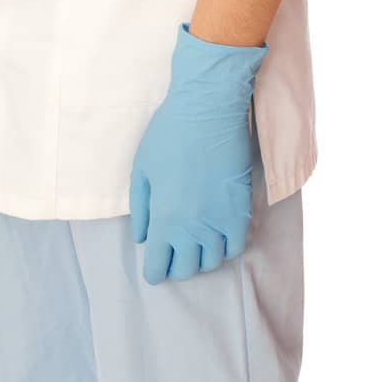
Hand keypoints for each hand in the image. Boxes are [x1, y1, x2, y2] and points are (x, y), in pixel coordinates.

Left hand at [129, 21, 267, 283]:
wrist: (208, 110)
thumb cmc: (169, 134)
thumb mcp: (142, 168)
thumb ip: (141, 207)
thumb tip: (142, 237)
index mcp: (165, 220)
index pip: (159, 267)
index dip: (155, 271)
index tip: (155, 268)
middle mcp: (193, 229)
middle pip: (187, 269)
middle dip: (177, 265)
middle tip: (174, 253)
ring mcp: (220, 222)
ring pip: (213, 261)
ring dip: (202, 256)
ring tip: (196, 243)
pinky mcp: (241, 211)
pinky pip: (236, 246)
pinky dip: (225, 246)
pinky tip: (217, 235)